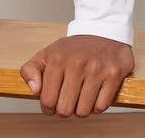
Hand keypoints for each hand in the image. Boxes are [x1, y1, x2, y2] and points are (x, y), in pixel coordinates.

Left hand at [20, 34, 134, 116]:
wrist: (103, 34)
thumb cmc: (73, 49)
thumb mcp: (46, 53)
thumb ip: (31, 70)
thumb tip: (34, 90)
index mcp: (57, 59)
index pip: (47, 99)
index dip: (47, 108)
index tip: (50, 106)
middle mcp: (76, 64)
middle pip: (65, 108)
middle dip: (63, 111)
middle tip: (65, 103)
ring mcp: (96, 71)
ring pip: (83, 111)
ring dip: (80, 110)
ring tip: (79, 99)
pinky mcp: (113, 76)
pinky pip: (101, 107)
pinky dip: (96, 107)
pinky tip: (93, 96)